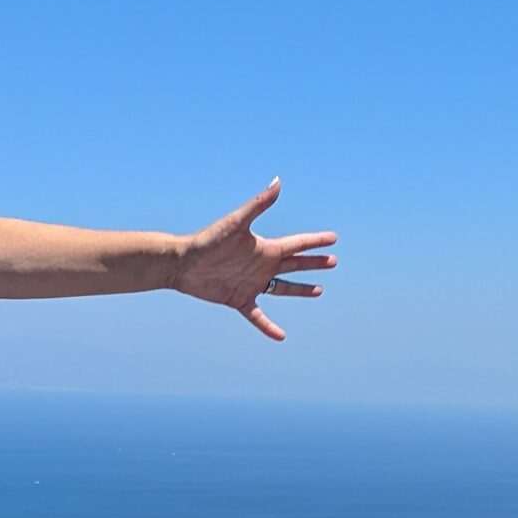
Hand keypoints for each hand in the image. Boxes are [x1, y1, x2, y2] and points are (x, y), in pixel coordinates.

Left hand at [172, 178, 336, 341]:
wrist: (183, 263)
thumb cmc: (208, 240)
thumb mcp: (236, 223)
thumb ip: (258, 205)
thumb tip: (278, 182)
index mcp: (265, 248)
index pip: (297, 244)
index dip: (315, 241)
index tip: (334, 238)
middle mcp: (262, 265)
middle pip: (295, 265)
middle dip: (314, 263)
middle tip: (333, 262)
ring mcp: (251, 283)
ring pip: (282, 288)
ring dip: (300, 289)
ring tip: (318, 291)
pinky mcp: (238, 299)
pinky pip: (258, 316)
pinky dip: (268, 326)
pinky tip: (281, 336)